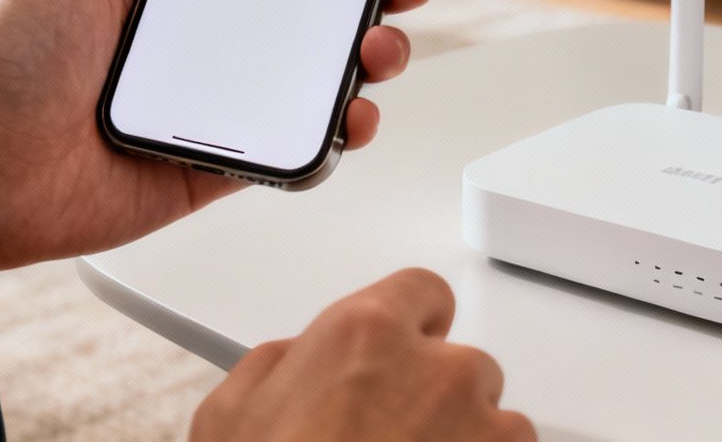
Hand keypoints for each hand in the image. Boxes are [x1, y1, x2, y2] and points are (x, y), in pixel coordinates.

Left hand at [0, 0, 437, 296]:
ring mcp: (212, 102)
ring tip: (381, 43)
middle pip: (309, 5)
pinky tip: (352, 110)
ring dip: (368, 52)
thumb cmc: (1, 61)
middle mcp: (196, 40)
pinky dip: (337, 130)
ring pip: (316, 73)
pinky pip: (295, 145)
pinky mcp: (217, 161)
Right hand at [190, 269, 531, 441]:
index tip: (409, 352)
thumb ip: (275, 367)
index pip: (423, 293)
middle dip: (434, 399)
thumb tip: (294, 360)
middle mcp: (435, 367)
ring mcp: (479, 423)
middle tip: (391, 441)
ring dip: (464, 440)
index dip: (414, 328)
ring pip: (494, 418)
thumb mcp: (227, 417)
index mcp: (364, 334)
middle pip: (460, 364)